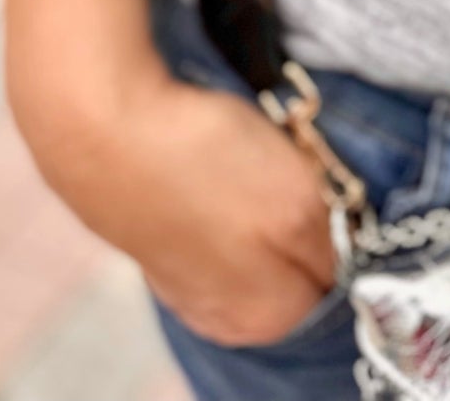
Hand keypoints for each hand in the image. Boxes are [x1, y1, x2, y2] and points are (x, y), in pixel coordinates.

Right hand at [22, 62, 335, 345]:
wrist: (108, 130)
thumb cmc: (208, 166)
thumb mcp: (298, 205)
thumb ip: (330, 249)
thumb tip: (340, 265)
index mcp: (270, 318)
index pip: (340, 277)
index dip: (341, 225)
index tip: (324, 187)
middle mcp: (227, 318)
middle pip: (299, 259)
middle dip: (303, 214)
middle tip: (288, 167)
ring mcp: (189, 285)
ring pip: (260, 237)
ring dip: (265, 198)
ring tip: (245, 156)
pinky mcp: (162, 246)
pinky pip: (221, 219)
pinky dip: (226, 189)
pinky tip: (213, 160)